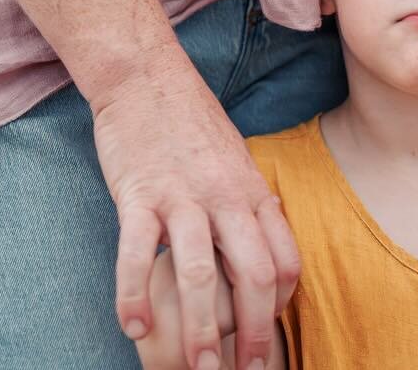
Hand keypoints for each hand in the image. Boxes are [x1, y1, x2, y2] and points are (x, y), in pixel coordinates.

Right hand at [91, 61, 299, 369]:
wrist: (145, 77)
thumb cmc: (191, 122)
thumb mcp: (236, 160)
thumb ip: (248, 202)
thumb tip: (266, 241)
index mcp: (253, 191)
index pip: (284, 259)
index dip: (280, 304)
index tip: (267, 332)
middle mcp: (226, 197)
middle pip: (253, 274)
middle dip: (252, 332)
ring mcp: (182, 196)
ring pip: (199, 274)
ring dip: (199, 329)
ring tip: (197, 368)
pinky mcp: (138, 195)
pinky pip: (138, 254)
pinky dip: (135, 296)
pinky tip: (133, 328)